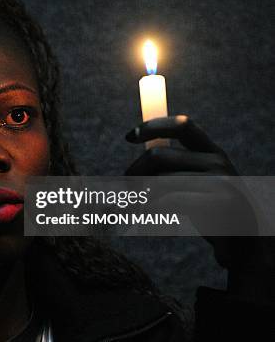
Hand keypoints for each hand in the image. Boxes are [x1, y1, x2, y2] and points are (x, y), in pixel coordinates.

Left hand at [125, 115, 274, 302]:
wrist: (248, 246)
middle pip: (158, 155)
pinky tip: (142, 219)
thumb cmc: (214, 213)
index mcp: (212, 152)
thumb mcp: (198, 183)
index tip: (129, 137)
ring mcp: (221, 182)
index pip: (182, 126)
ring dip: (136, 198)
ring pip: (158, 182)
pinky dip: (149, 210)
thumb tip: (134, 161)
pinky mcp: (218, 204)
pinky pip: (169, 201)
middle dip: (134, 172)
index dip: (153, 126)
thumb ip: (176, 167)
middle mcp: (218, 162)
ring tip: (128, 210)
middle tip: (124, 192)